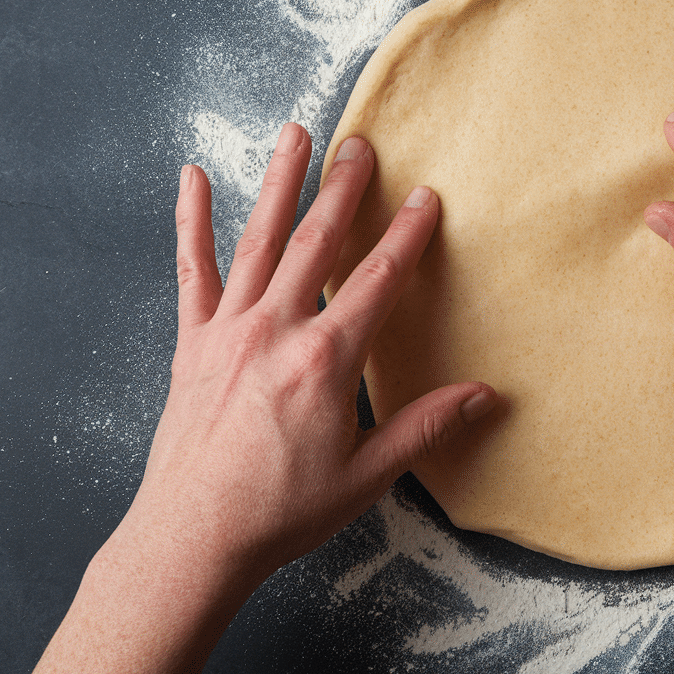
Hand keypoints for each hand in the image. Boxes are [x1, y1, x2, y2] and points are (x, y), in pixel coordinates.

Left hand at [32, 123, 496, 673]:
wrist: (193, 539)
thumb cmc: (282, 511)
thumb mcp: (367, 474)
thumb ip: (424, 426)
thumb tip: (483, 396)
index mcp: (324, 360)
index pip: (377, 280)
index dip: (407, 234)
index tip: (426, 196)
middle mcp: (275, 331)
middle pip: (317, 243)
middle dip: (343, 189)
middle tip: (360, 144)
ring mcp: (227, 331)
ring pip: (258, 241)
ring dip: (279, 184)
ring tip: (294, 134)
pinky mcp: (191, 343)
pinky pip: (192, 271)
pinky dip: (190, 222)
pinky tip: (192, 179)